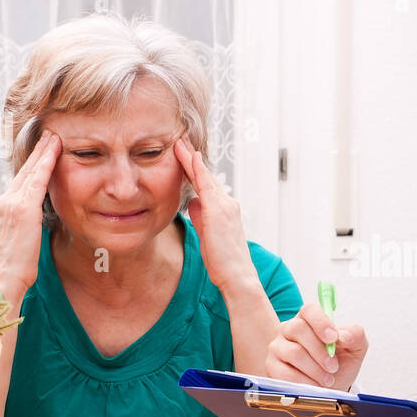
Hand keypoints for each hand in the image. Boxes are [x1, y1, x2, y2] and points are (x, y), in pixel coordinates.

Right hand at [0, 130, 61, 304]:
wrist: (4, 279)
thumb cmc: (15, 267)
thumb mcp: (19, 239)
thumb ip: (25, 223)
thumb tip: (36, 219)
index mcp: (2, 208)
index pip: (20, 180)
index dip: (32, 163)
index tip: (42, 149)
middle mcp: (4, 201)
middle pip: (24, 171)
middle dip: (38, 151)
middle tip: (49, 133)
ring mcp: (11, 204)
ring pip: (31, 171)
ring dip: (44, 152)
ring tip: (54, 136)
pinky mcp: (22, 209)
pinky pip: (37, 181)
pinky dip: (46, 163)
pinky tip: (55, 151)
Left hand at [174, 138, 254, 296]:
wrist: (237, 276)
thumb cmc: (223, 261)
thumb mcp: (208, 235)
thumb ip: (202, 216)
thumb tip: (193, 202)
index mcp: (225, 210)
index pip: (206, 185)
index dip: (195, 169)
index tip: (184, 154)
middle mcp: (228, 203)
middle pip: (206, 176)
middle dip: (192, 158)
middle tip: (180, 140)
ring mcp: (225, 206)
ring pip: (205, 177)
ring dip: (191, 158)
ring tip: (179, 142)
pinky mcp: (219, 211)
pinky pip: (206, 185)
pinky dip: (198, 169)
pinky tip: (190, 157)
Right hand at [266, 303, 366, 391]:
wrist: (330, 388)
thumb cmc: (340, 364)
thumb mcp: (355, 349)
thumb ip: (355, 335)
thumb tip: (344, 335)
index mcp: (309, 319)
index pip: (309, 310)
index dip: (321, 322)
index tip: (334, 338)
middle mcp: (289, 329)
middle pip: (298, 329)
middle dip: (319, 351)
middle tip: (333, 367)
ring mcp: (278, 347)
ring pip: (293, 352)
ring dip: (314, 369)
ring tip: (327, 379)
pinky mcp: (272, 366)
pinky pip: (285, 373)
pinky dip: (304, 382)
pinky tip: (314, 386)